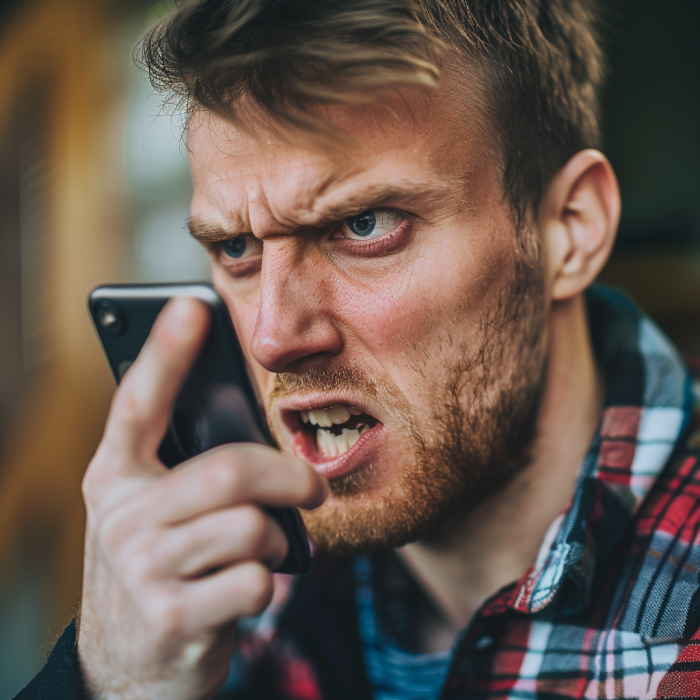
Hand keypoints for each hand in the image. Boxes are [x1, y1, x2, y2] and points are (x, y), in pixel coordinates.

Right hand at [77, 298, 326, 699]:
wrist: (127, 668)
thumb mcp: (156, 515)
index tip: (192, 307)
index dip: (166, 354)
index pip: (139, 404)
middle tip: (313, 489)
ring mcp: (142, 569)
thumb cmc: (158, 568)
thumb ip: (188, 471)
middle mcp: (122, 516)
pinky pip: (254, 579)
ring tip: (259, 553)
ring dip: (273, 542)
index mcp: (115, 477)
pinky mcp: (172, 617)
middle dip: (287, 478)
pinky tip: (244, 591)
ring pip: (249, 527)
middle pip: (230, 471)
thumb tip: (253, 431)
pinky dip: (267, 583)